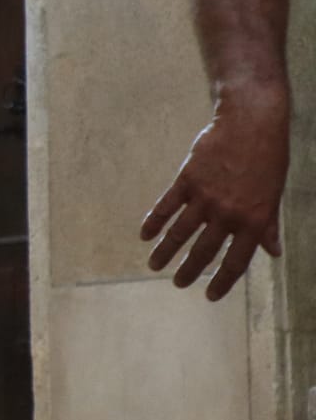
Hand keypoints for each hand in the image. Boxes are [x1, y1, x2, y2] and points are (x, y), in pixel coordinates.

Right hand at [141, 99, 289, 301]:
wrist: (250, 124)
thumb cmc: (268, 158)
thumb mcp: (274, 195)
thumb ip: (268, 225)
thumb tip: (272, 251)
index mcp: (254, 222)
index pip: (236, 261)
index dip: (222, 281)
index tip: (209, 295)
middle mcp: (228, 215)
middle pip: (204, 251)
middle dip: (190, 271)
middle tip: (178, 283)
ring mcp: (205, 198)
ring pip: (181, 233)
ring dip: (166, 251)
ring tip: (155, 265)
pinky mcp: (187, 181)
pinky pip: (167, 206)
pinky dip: (155, 222)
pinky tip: (145, 234)